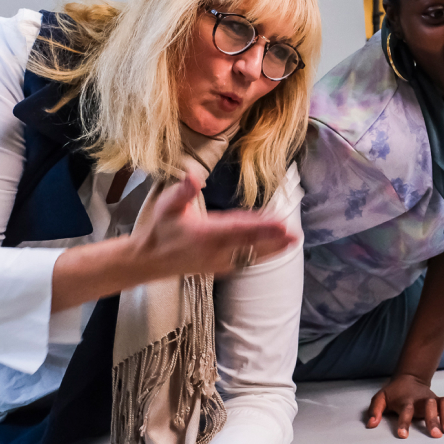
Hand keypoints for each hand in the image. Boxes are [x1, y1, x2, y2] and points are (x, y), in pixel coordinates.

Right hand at [135, 175, 293, 277]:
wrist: (148, 260)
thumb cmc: (159, 229)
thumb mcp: (166, 206)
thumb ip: (181, 192)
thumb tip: (193, 176)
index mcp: (205, 234)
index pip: (239, 230)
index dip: (262, 228)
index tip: (281, 224)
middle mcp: (215, 251)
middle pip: (250, 245)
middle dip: (273, 240)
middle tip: (295, 234)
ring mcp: (218, 261)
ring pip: (250, 255)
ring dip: (272, 249)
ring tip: (292, 242)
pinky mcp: (219, 266)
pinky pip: (244, 260)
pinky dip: (260, 254)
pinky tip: (274, 248)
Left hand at [366, 373, 443, 438]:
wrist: (409, 378)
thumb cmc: (394, 393)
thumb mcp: (380, 398)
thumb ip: (375, 410)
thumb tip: (371, 425)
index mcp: (406, 400)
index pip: (405, 410)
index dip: (404, 422)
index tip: (403, 435)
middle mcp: (421, 399)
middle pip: (429, 406)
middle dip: (432, 420)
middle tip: (435, 435)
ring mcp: (432, 399)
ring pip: (443, 404)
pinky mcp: (440, 400)